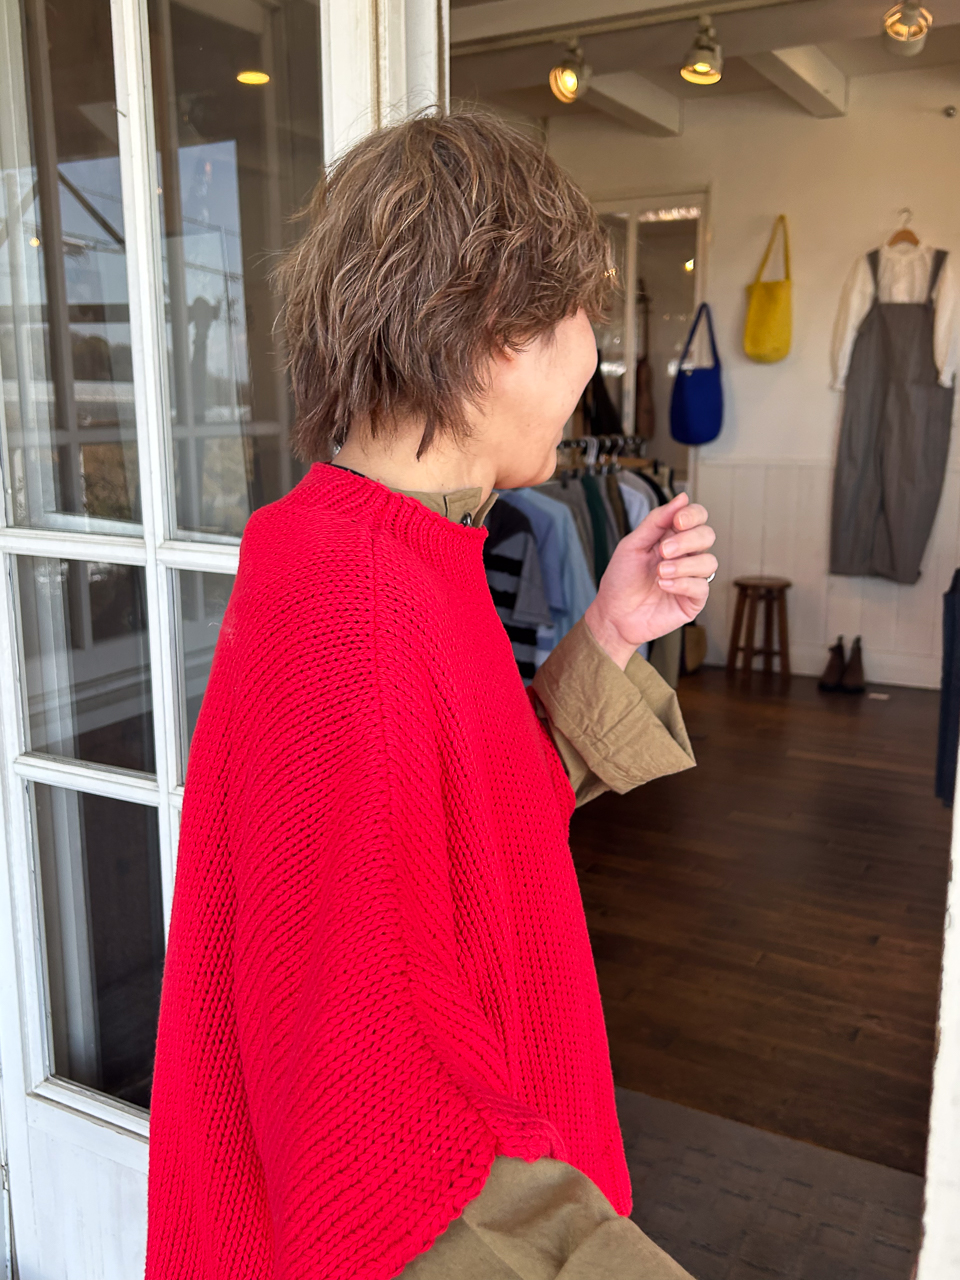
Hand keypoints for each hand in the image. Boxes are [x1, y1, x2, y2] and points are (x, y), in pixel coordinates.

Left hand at [584, 492, 716, 670]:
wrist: (613, 614)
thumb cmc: (621, 579)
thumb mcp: (633, 544)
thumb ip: (656, 521)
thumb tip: (682, 497)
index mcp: (672, 537)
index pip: (697, 517)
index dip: (693, 515)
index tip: (677, 521)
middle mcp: (686, 555)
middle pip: (707, 535)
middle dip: (687, 540)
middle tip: (663, 551)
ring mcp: (692, 578)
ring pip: (709, 562)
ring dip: (683, 565)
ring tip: (660, 572)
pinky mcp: (693, 600)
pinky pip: (702, 587)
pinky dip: (682, 583)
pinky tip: (663, 585)